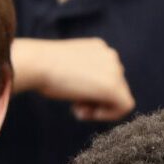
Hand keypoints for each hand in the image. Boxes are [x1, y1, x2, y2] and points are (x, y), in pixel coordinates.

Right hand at [11, 37, 134, 122]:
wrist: (38, 64)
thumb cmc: (41, 67)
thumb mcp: (64, 66)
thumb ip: (80, 73)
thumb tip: (85, 91)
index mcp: (98, 49)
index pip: (105, 74)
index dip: (91, 90)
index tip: (74, 95)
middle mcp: (110, 56)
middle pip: (115, 85)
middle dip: (95, 99)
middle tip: (75, 105)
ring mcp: (114, 70)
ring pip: (119, 96)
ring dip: (99, 107)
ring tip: (77, 108)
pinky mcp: (114, 87)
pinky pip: (125, 106)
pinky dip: (109, 115)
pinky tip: (89, 113)